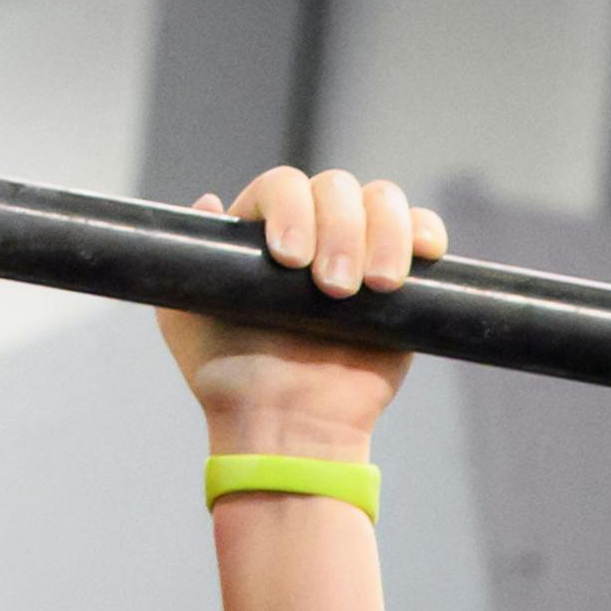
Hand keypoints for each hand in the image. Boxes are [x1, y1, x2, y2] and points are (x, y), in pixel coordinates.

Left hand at [156, 166, 450, 456]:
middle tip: (331, 288)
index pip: (281, 186)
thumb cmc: (230, 378)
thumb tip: (209, 203)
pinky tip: (420, 256)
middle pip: (336, 187)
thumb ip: (186, 263)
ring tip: (373, 288)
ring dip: (384, 235)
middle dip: (339, 232)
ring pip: (384, 200)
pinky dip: (425, 232)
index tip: (288, 259)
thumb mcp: (185, 319)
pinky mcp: (404, 275)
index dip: (290, 209)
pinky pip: (423, 230)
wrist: (286, 424)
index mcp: (259, 233)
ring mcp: (358, 248)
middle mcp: (311, 231)